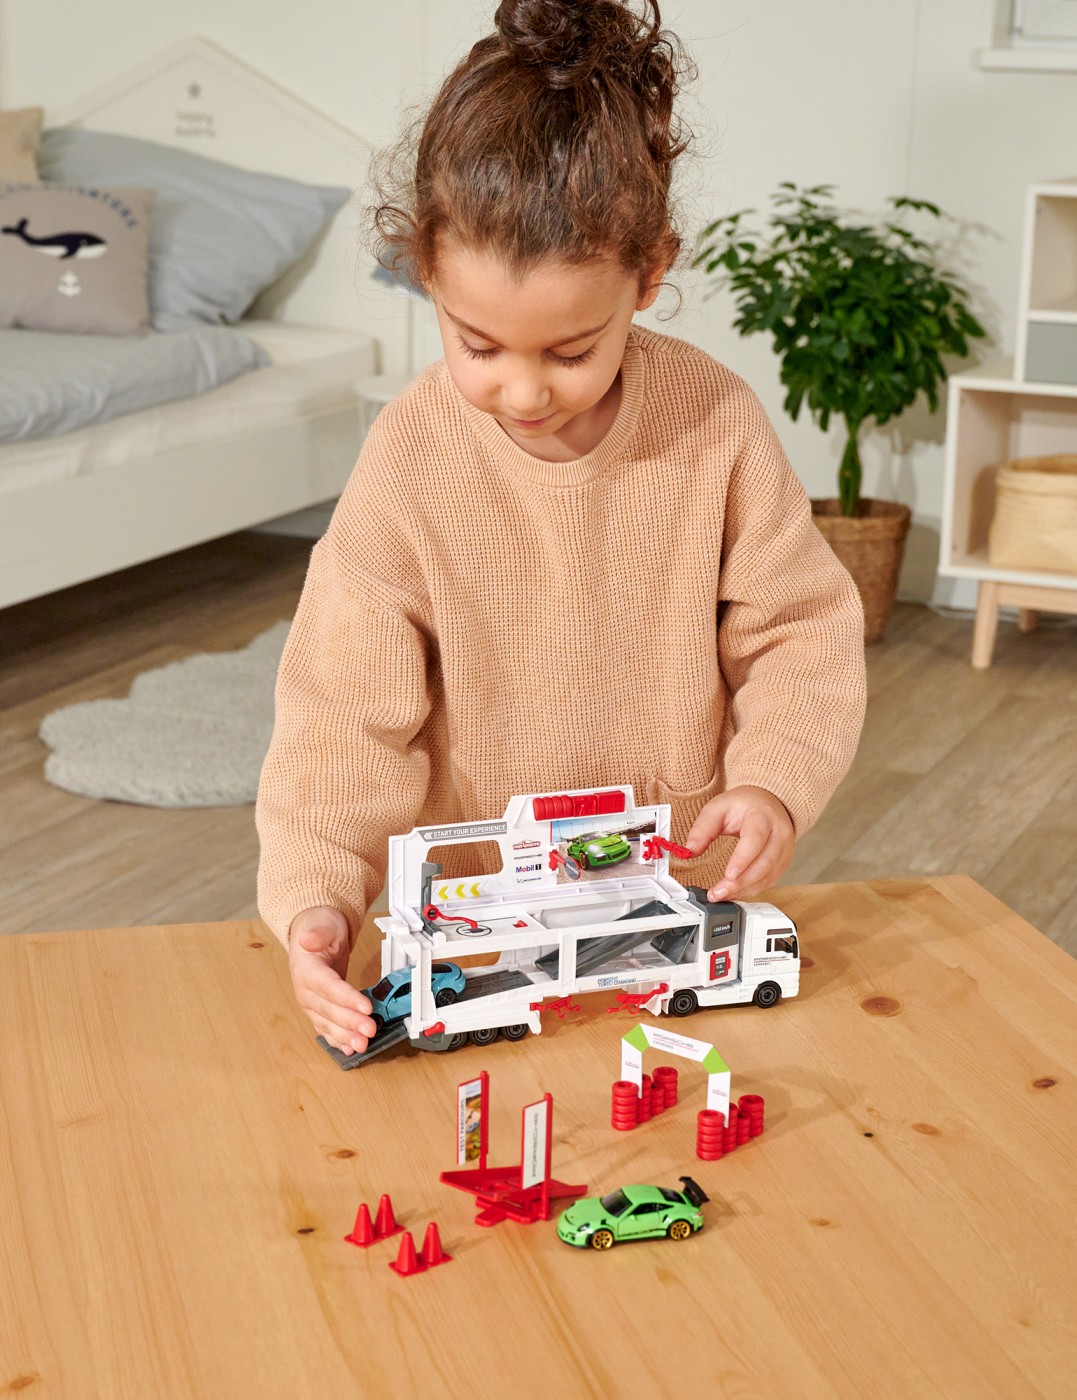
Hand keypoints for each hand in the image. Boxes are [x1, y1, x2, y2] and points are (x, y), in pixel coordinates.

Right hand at [288, 906, 376, 1055]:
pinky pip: (327, 1029)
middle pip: (328, 1009)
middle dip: (350, 1022)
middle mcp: (305, 990)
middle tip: (369, 1029)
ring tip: (362, 1044)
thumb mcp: (322, 924)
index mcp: (306, 969)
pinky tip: (349, 1049)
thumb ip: (317, 933)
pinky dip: (338, 1040)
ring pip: (327, 1024)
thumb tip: (308, 939)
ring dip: (345, 1036)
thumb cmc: (320, 929)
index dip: (346, 998)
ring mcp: (311, 1003)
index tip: (365, 1007)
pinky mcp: (318, 1010)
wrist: (313, 934)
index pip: (327, 986)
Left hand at [684, 786, 794, 902]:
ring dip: (744, 890)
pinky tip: (735, 893)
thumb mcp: (718, 807)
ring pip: (768, 876)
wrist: (767, 803)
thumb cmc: (744, 805)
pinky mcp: (783, 862)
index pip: (755, 839)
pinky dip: (751, 890)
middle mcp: (779, 833)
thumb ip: (703, 828)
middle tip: (718, 892)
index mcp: (763, 816)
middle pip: (764, 863)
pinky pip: (770, 881)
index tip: (728, 875)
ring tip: (721, 895)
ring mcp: (784, 849)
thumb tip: (689, 850)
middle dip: (740, 882)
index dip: (742, 859)